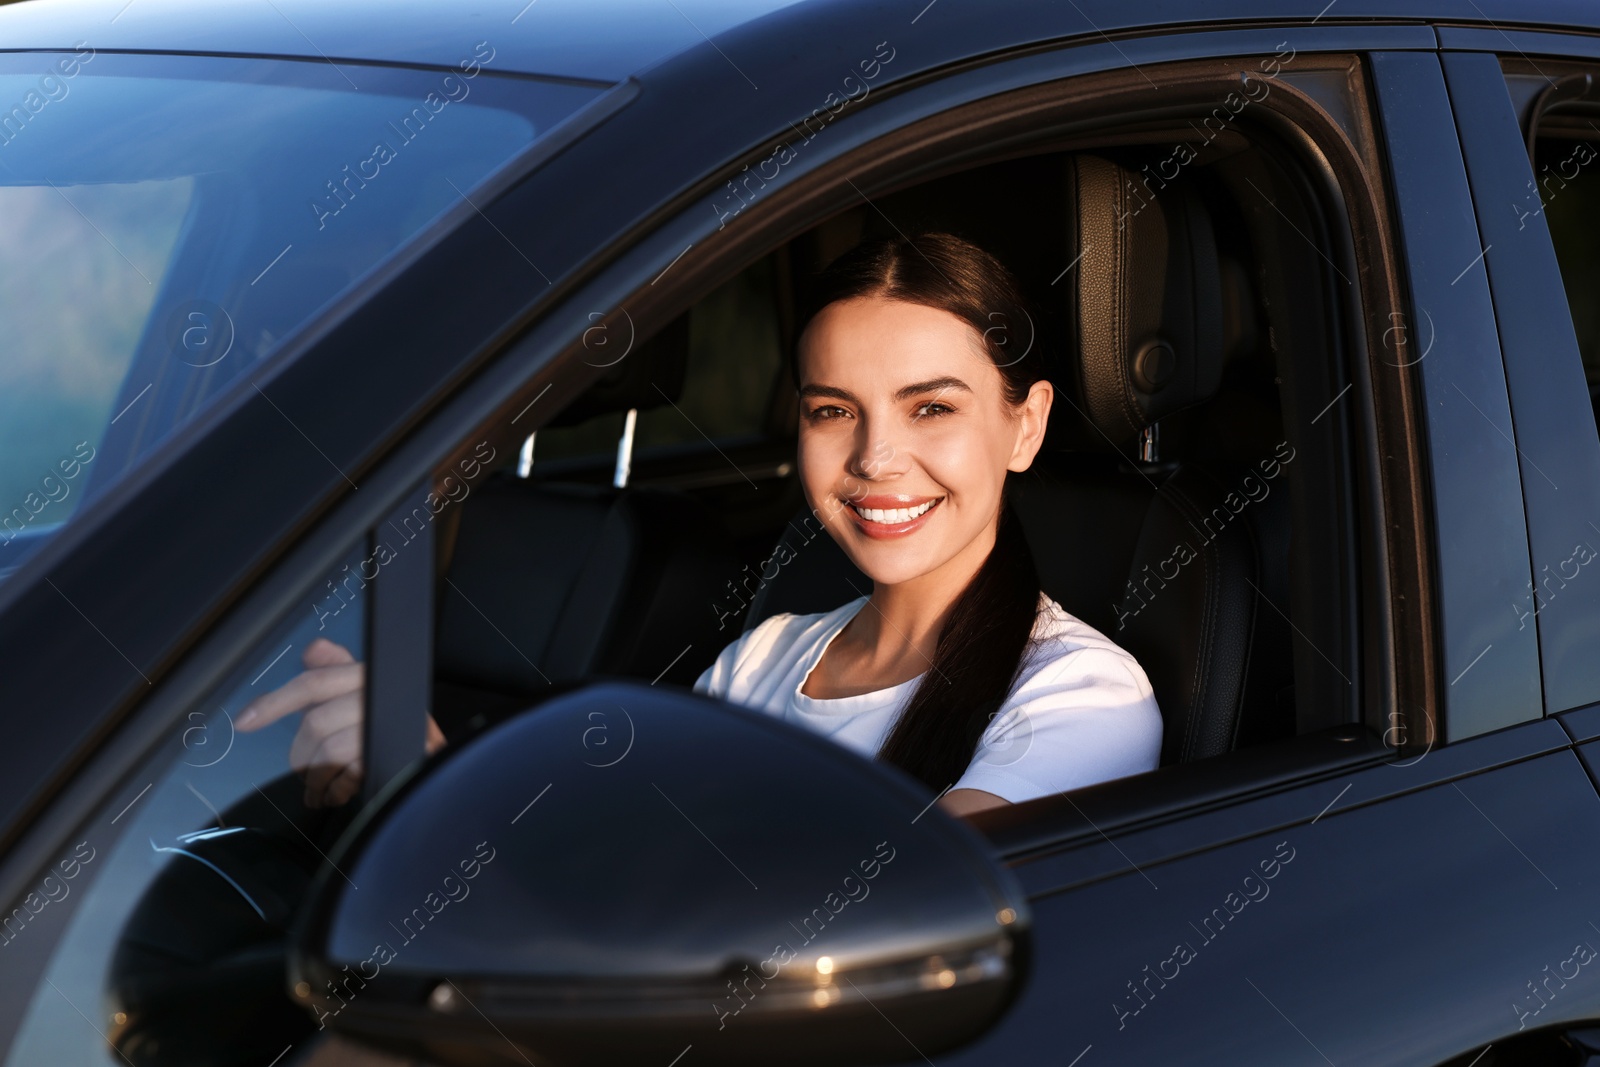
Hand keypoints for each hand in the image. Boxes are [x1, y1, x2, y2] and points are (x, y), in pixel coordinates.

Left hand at [237, 637, 444, 807]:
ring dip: (318, 778)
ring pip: (330, 752)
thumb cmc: (390, 726)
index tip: (245, 721)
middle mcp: (379, 696)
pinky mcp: (398, 754)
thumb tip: (315, 649)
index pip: (313, 683)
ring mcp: (391, 725)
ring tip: (321, 787)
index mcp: (366, 676)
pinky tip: (337, 792)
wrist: (434, 761)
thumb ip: (335, 671)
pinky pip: (350, 774)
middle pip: (317, 723)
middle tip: (306, 769)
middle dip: (304, 754)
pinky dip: (337, 790)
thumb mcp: (362, 695)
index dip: (276, 702)